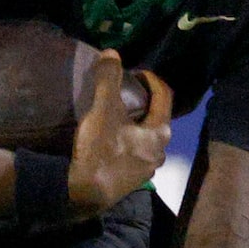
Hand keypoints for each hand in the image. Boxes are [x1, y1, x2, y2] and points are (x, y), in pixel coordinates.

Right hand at [67, 52, 170, 215]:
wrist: (84, 194)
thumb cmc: (100, 151)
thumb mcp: (103, 110)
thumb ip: (109, 79)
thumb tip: (112, 52)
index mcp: (160, 132)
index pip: (164, 96)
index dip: (152, 79)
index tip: (136, 71)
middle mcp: (159, 152)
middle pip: (157, 119)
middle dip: (143, 103)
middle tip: (125, 93)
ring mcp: (145, 170)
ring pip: (145, 139)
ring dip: (135, 125)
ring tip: (116, 117)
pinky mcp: (130, 182)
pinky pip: (134, 155)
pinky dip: (126, 143)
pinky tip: (110, 142)